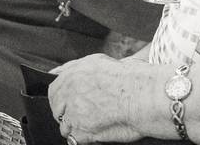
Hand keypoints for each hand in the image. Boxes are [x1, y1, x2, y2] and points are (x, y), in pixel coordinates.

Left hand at [48, 54, 165, 143]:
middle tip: (84, 112)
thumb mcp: (103, 62)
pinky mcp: (82, 132)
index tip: (67, 101)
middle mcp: (71, 92)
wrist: (145, 96)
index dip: (61, 97)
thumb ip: (79, 68)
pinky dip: (84, 138)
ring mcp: (75, 114)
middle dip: (66, 112)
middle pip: (56, 108)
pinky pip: (75, 140)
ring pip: (65, 126)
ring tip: (94, 123)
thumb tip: (63, 72)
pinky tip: (97, 132)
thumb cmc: (133, 79)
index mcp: (75, 74)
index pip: (54, 89)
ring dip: (76, 126)